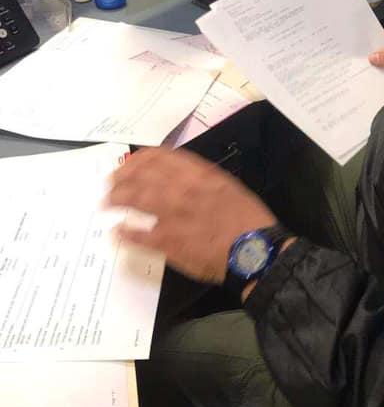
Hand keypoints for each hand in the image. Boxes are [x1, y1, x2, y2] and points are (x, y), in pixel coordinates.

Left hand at [107, 147, 276, 283]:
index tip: (129, 165)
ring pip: (135, 199)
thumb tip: (182, 179)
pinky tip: (117, 232)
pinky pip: (139, 234)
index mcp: (199, 174)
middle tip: (110, 184)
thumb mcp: (227, 187)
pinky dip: (125, 233)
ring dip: (116, 200)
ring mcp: (174, 214)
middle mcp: (182, 188)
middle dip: (120, 178)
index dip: (138, 160)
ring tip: (106, 204)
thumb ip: (203, 181)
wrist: (255, 249)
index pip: (160, 157)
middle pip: (141, 175)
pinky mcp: (169, 241)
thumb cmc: (246, 219)